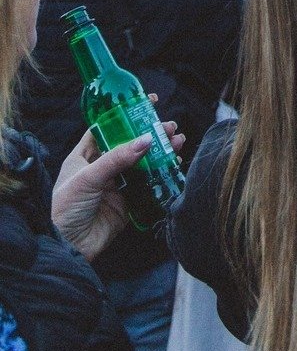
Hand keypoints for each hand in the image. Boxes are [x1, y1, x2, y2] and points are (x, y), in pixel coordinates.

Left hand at [53, 103, 185, 261]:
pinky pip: (148, 184)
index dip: (126, 115)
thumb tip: (146, 139)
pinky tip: (174, 164)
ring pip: (143, 163)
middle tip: (169, 127)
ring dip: (161, 152)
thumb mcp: (87, 178)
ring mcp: (116, 185)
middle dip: (151, 134)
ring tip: (178, 141)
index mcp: (85, 156)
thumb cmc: (64, 208)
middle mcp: (101, 168)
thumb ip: (117, 158)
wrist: (66, 247)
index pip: (108, 128)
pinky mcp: (127, 203)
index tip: (147, 103)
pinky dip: (162, 174)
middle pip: (130, 144)